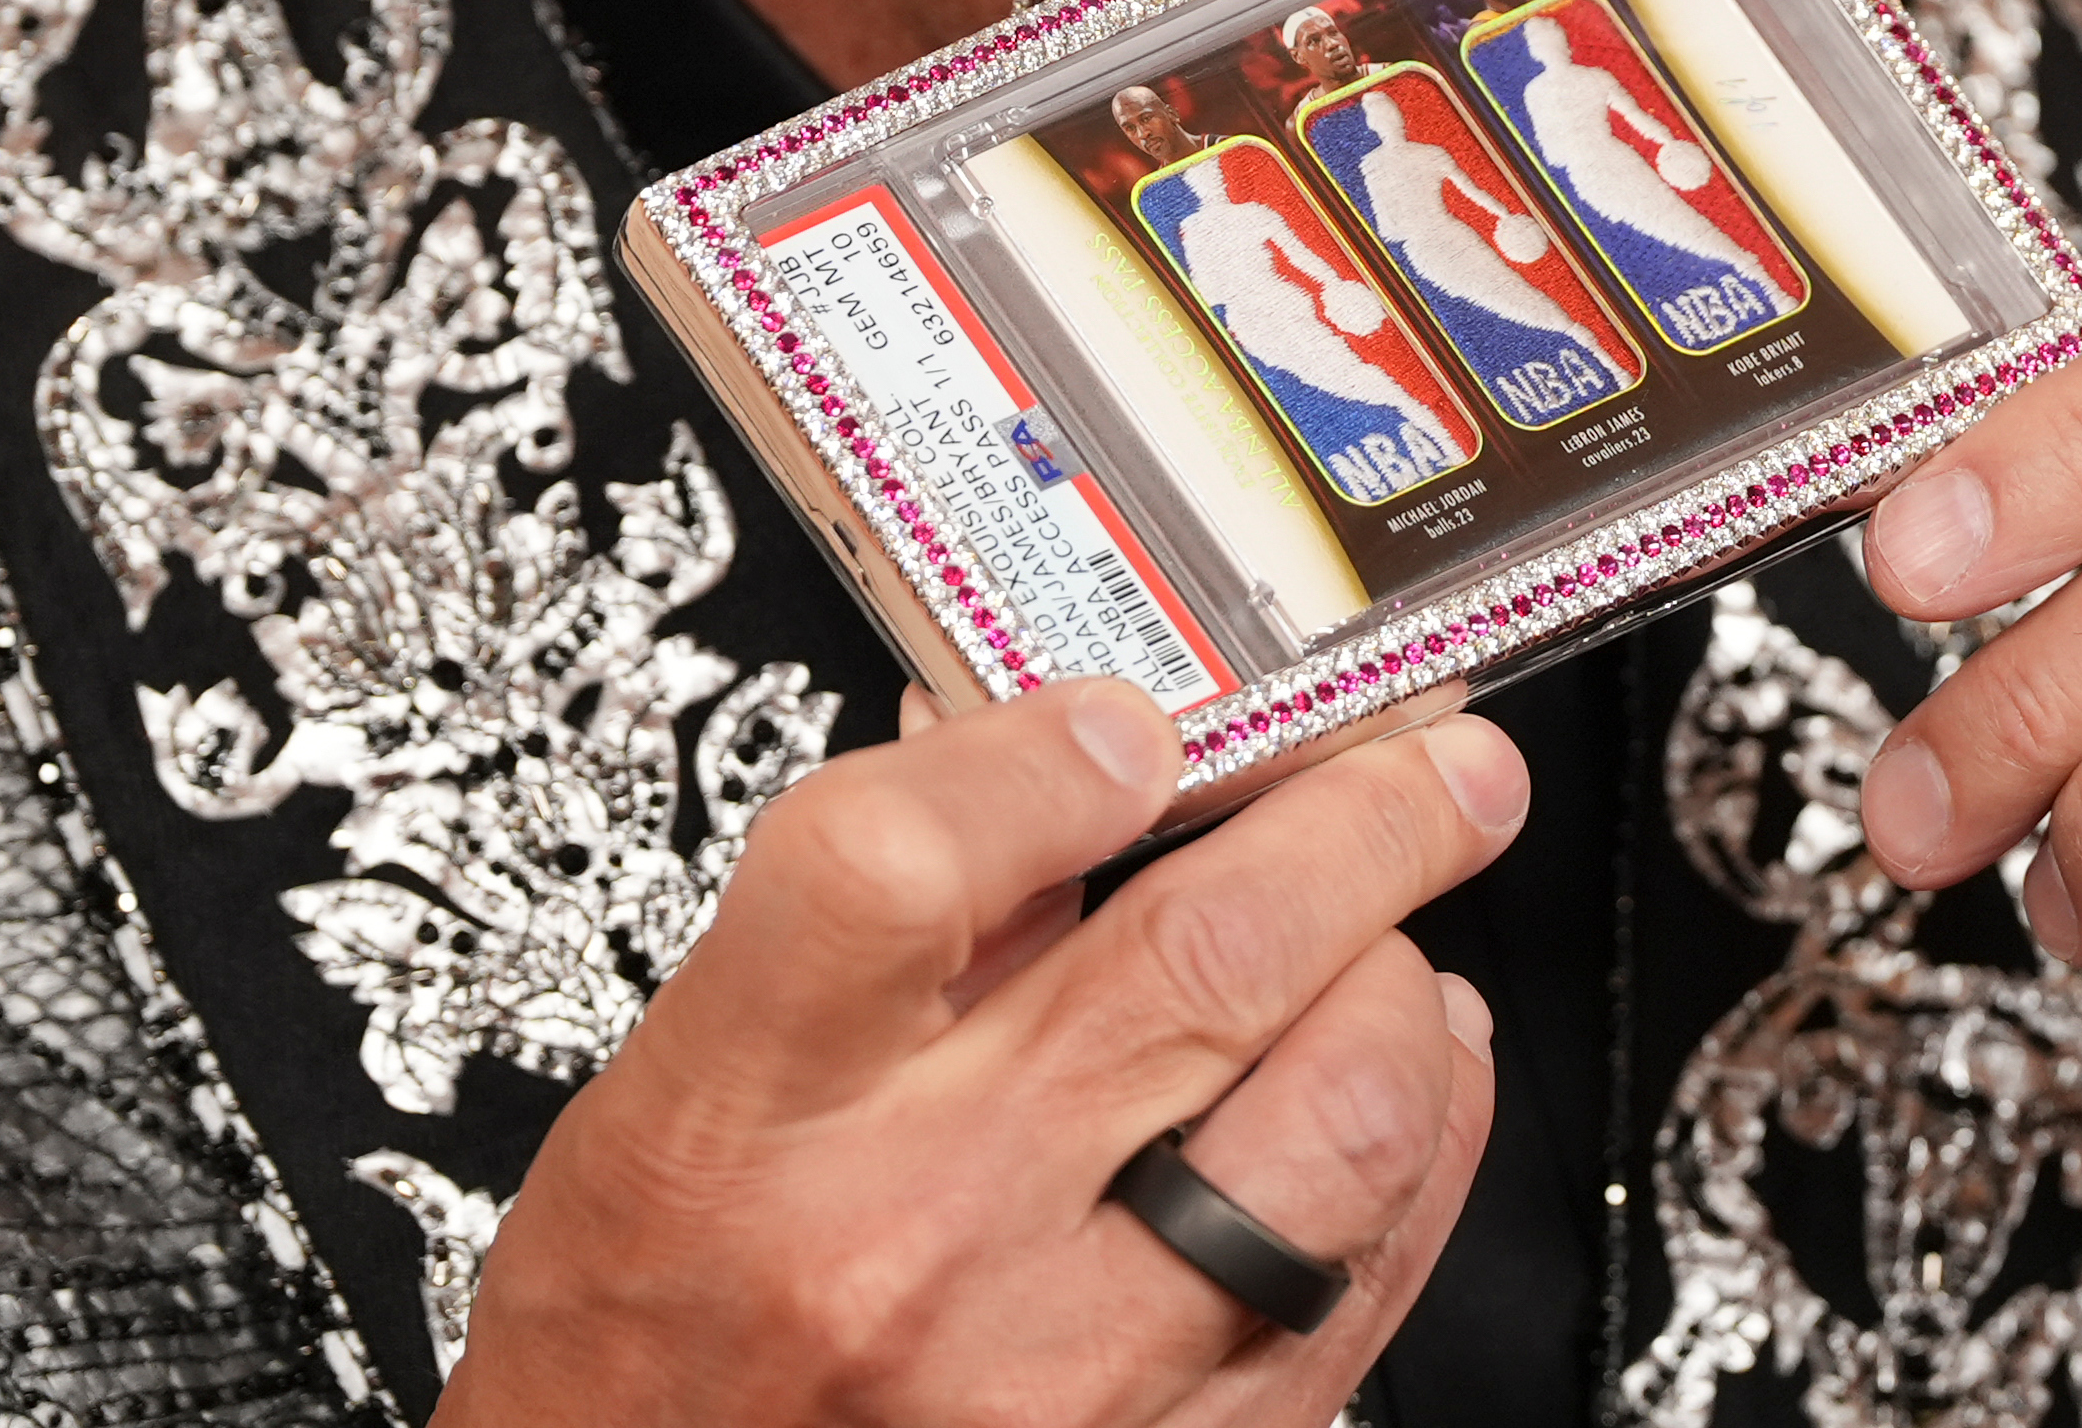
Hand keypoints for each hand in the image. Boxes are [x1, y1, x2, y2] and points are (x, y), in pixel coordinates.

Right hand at [441, 680, 1523, 1423]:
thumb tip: (1067, 756)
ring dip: (1406, 990)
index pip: (905, 868)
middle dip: (1367, 822)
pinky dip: (1421, 1153)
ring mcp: (1057, 1376)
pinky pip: (1365, 1284)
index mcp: (751, 1126)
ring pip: (1344, 1120)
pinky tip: (1406, 1088)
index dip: (1050, 754)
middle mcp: (913, 1245)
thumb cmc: (648, 1344)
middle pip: (1197, 965)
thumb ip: (887, 926)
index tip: (1140, 719)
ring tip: (1400, 942)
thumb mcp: (678, 1100)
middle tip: (1433, 764)